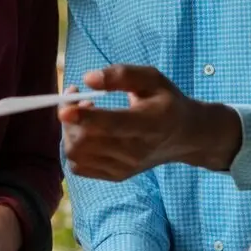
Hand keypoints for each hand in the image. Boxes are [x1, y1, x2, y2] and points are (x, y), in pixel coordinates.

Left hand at [59, 66, 242, 180]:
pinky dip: (73, 148)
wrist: (185, 137)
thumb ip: (122, 75)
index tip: (65, 108)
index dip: (84, 116)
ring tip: (84, 114)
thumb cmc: (166, 102)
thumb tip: (88, 79)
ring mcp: (125, 167)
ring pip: (76, 154)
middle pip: (85, 141)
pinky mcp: (116, 176)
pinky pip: (78, 166)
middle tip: (77, 99)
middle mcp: (136, 151)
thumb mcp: (152, 79)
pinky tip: (86, 132)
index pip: (112, 124)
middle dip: (70, 118)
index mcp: (149, 123)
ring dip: (70, 131)